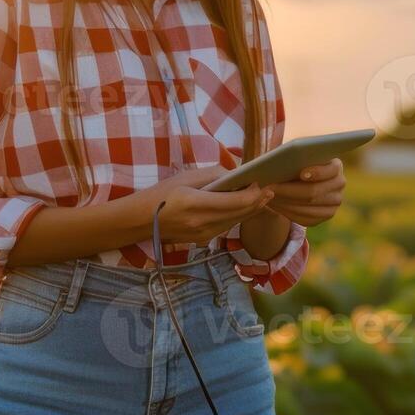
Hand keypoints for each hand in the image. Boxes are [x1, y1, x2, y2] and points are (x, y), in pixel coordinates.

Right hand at [139, 167, 270, 244]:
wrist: (143, 220)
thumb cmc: (163, 193)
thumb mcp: (187, 176)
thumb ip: (215, 174)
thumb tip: (238, 175)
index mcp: (197, 204)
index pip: (235, 201)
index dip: (253, 194)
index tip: (262, 183)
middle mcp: (204, 223)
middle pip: (241, 213)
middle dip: (258, 201)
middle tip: (271, 190)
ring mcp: (205, 235)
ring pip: (237, 221)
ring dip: (251, 209)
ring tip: (264, 197)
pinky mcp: (205, 240)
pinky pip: (228, 226)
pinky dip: (239, 215)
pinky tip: (246, 206)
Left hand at [265, 158, 345, 226]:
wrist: (303, 179)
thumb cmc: (298, 163)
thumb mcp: (297, 156)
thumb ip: (293, 158)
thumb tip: (276, 164)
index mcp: (336, 166)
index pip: (331, 170)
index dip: (317, 172)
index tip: (301, 173)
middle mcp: (339, 185)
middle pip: (314, 192)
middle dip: (289, 191)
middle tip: (269, 187)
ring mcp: (334, 203)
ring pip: (307, 207)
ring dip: (285, 202)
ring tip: (267, 197)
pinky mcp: (325, 215)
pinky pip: (306, 218)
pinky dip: (287, 212)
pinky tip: (274, 205)